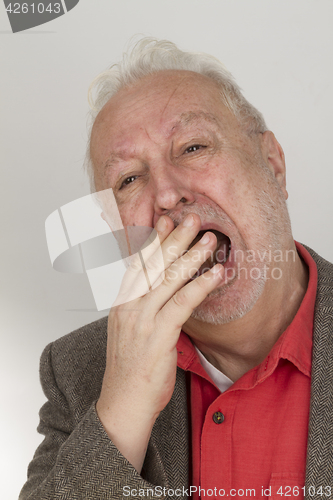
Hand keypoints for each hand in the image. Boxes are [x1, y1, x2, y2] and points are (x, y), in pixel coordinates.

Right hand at [96, 213, 223, 471]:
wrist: (122, 404)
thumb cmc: (129, 370)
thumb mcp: (129, 333)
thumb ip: (143, 310)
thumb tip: (163, 293)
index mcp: (121, 304)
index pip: (137, 265)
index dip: (153, 242)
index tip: (166, 222)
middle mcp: (128, 307)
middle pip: (153, 265)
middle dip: (175, 239)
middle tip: (192, 219)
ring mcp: (141, 320)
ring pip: (169, 279)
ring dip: (192, 256)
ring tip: (210, 239)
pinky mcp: (158, 335)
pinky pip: (182, 303)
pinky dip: (200, 286)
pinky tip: (216, 274)